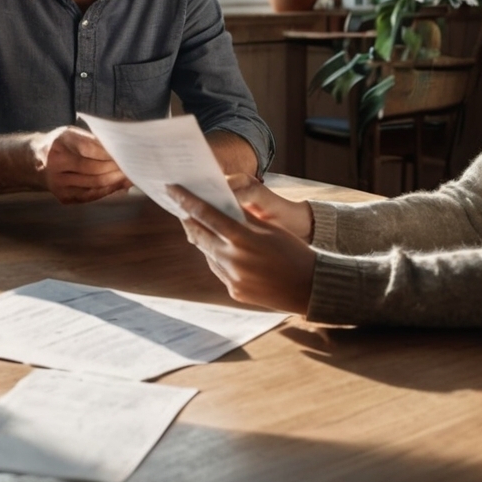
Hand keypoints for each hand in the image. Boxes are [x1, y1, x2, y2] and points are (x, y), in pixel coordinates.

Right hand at [32, 126, 130, 203]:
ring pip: (94, 183)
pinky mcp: (63, 196)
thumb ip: (94, 140)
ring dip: (115, 180)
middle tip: (133, 166)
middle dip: (116, 168)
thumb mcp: (73, 134)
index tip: (126, 152)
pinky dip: (107, 190)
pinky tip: (119, 185)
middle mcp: (56, 162)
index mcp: (60, 142)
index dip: (109, 152)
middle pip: (93, 168)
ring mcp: (57, 182)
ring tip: (130, 175)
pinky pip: (90, 195)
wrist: (35, 162)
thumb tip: (121, 150)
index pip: (89, 148)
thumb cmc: (63, 144)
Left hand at [169, 185, 315, 314]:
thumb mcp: (269, 228)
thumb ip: (242, 218)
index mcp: (242, 237)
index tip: (172, 189)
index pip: (205, 213)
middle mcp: (232, 258)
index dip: (186, 200)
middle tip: (180, 208)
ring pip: (207, 253)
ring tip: (201, 227)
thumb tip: (220, 205)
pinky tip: (222, 251)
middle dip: (188, 220)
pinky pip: (219, 270)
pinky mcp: (234, 291)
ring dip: (204, 240)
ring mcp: (232, 278)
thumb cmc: (292, 251)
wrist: (309, 287)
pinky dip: (218, 258)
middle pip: (199, 234)